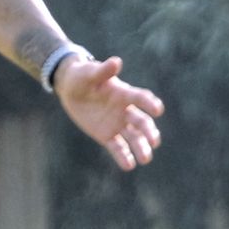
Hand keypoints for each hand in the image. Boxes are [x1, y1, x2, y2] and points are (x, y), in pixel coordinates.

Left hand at [55, 55, 164, 170]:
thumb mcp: (89, 73)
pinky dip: (123, 156)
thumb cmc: (82, 77)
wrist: (70, 89)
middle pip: (141, 122)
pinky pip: (118, 148)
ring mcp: (117, 124)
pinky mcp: (107, 136)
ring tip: (145, 159)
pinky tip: (129, 166)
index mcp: (123, 94)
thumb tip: (116, 62)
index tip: (158, 109)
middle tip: (154, 141)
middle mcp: (125, 111)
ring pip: (134, 137)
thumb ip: (103, 71)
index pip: (141, 98)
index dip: (149, 103)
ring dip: (141, 147)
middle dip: (149, 131)